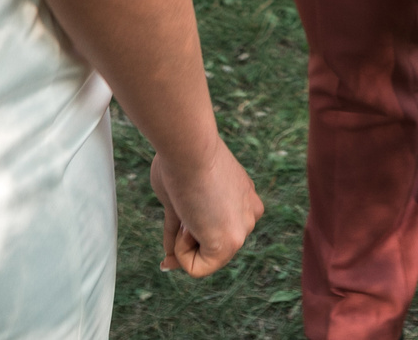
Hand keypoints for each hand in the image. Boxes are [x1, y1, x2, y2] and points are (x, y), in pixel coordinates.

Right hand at [149, 138, 263, 276]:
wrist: (188, 149)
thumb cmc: (178, 162)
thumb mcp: (179, 198)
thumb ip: (179, 227)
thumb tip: (167, 261)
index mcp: (242, 197)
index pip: (216, 226)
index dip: (192, 233)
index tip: (179, 226)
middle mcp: (249, 214)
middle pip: (210, 243)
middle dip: (187, 237)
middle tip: (185, 207)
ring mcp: (243, 229)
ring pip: (203, 258)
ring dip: (182, 240)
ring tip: (188, 207)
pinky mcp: (230, 244)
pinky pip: (196, 268)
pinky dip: (181, 253)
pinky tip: (188, 222)